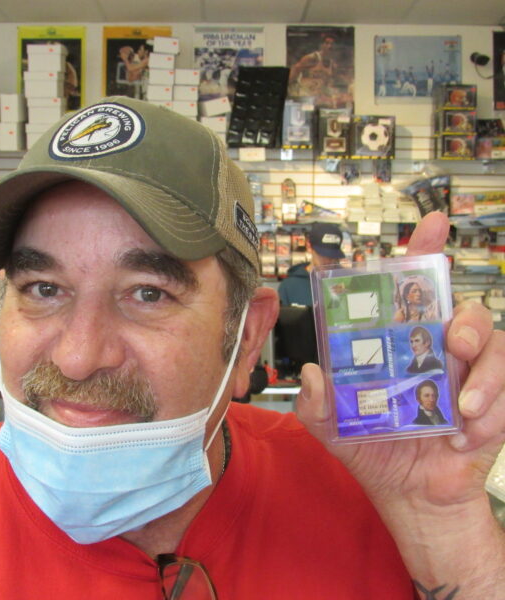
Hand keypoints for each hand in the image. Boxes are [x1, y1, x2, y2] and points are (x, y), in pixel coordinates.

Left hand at [295, 211, 504, 507]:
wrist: (409, 495)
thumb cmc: (373, 449)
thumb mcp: (331, 426)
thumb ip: (315, 403)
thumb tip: (315, 374)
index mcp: (397, 344)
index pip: (412, 291)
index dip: (423, 255)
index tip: (431, 226)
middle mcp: (436, 349)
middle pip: (462, 309)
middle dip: (464, 320)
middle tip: (453, 342)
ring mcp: (469, 372)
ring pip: (494, 343)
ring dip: (484, 372)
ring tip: (461, 406)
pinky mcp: (495, 400)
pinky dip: (491, 411)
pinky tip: (462, 434)